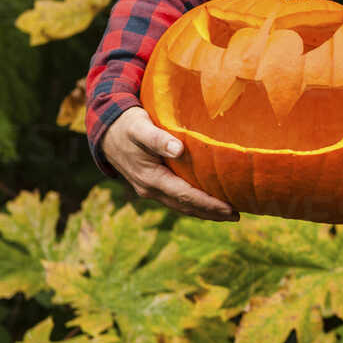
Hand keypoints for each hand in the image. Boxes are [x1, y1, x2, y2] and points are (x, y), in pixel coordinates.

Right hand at [100, 106, 238, 221]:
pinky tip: (208, 201)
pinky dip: (194, 203)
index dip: (209, 204)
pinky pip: (177, 198)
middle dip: (211, 213)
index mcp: (151, 179)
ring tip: (228, 214)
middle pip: (186, 207)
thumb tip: (178, 149)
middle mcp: (150, 189)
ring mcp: (150, 189)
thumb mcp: (139, 127)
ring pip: (181, 206)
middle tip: (237, 216)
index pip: (186, 196)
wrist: (105, 131)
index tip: (230, 209)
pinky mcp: (153, 185)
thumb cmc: (126, 126)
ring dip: (204, 211)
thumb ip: (157, 138)